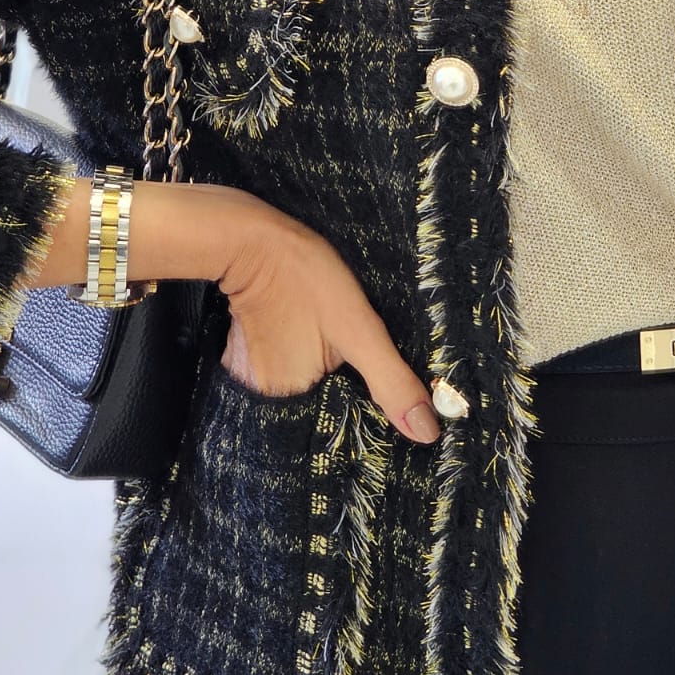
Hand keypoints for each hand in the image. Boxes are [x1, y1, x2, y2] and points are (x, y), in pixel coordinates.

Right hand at [218, 202, 442, 443]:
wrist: (252, 240)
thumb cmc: (308, 279)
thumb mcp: (360, 329)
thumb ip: (391, 382)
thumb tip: (426, 434)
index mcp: (293, 402)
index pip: (339, 427)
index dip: (367, 419)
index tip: (390, 405)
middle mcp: (267, 399)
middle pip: (319, 410)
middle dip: (346, 398)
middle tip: (369, 372)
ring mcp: (252, 376)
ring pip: (304, 390)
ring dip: (325, 380)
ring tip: (340, 355)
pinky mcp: (247, 355)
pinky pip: (284, 371)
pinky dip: (303, 362)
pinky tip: (317, 343)